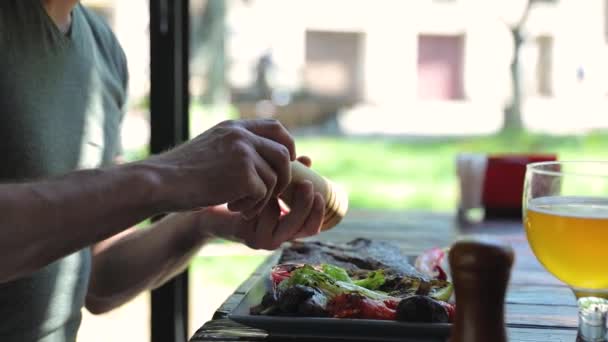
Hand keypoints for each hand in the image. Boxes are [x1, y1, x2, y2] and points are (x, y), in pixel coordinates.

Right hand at [142, 119, 294, 216]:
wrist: (160, 182)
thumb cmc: (181, 173)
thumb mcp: (212, 149)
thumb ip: (236, 148)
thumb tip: (265, 160)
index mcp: (234, 127)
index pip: (276, 128)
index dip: (288, 146)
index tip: (285, 164)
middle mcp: (241, 135)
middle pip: (284, 153)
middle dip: (284, 176)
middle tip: (271, 193)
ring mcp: (243, 153)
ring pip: (274, 178)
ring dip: (263, 197)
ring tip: (241, 205)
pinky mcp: (243, 174)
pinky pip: (263, 194)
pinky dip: (252, 206)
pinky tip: (232, 208)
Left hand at [198, 156, 324, 249]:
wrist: (205, 202)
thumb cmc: (238, 190)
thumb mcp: (266, 182)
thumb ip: (287, 175)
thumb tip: (307, 160)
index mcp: (286, 226)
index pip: (313, 227)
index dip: (320, 212)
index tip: (320, 191)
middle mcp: (279, 237)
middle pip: (305, 229)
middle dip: (308, 206)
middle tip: (307, 185)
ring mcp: (265, 240)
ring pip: (285, 222)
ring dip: (282, 200)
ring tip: (275, 182)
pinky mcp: (251, 237)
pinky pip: (267, 217)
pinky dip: (265, 200)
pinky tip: (255, 188)